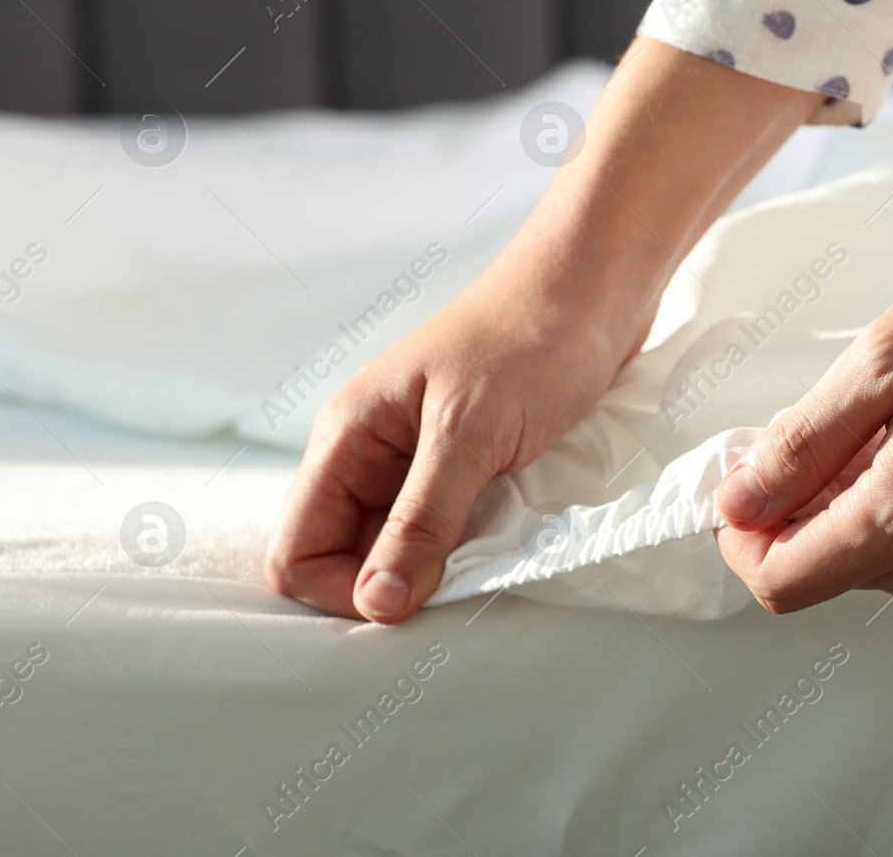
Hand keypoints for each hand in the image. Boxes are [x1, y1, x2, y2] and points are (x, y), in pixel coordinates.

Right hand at [266, 40, 822, 621]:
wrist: (596, 286)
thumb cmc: (530, 340)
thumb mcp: (470, 434)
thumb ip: (419, 521)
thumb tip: (375, 606)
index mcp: (348, 436)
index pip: (296, 550)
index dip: (339, 594)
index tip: (408, 606)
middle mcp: (373, 454)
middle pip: (344, 558)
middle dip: (388, 590)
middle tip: (454, 595)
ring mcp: (421, 461)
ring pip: (400, 550)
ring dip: (434, 572)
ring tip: (486, 571)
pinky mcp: (470, 466)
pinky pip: (448, 531)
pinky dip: (469, 550)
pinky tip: (507, 548)